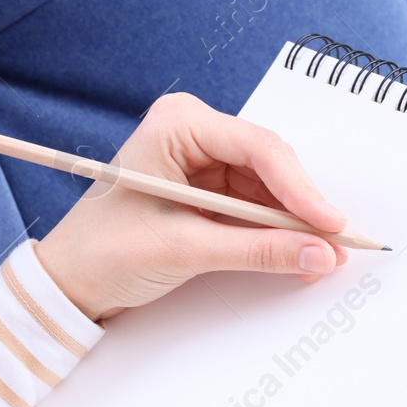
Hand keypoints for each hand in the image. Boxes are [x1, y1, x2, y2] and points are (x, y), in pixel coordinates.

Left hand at [34, 93, 348, 321]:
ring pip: (271, 189)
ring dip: (296, 224)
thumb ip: (256, 251)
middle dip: (303, 208)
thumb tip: (318, 254)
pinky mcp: (210, 193)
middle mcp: (195, 134)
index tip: (330, 224)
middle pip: (271, 166)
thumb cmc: (103, 252)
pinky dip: (279, 233)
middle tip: (338, 243)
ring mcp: (204, 162)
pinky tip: (301, 253)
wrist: (68, 282)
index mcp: (178, 124)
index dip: (300, 189)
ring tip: (325, 255)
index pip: (258, 148)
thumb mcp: (184, 250)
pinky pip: (258, 209)